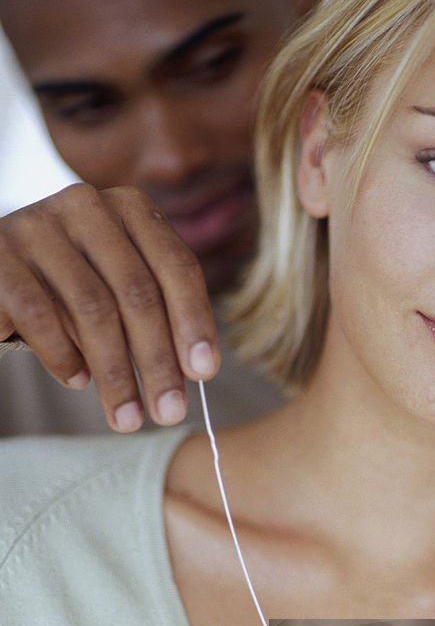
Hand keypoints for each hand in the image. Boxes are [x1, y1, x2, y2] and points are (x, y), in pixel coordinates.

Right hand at [0, 184, 219, 431]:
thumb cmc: (69, 289)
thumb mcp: (118, 290)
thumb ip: (157, 315)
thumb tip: (197, 372)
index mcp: (129, 209)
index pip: (177, 266)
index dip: (194, 321)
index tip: (205, 374)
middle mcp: (86, 207)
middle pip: (138, 292)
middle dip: (158, 361)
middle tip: (170, 412)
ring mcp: (38, 226)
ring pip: (93, 309)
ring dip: (116, 373)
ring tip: (128, 418)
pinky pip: (40, 315)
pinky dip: (63, 356)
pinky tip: (77, 382)